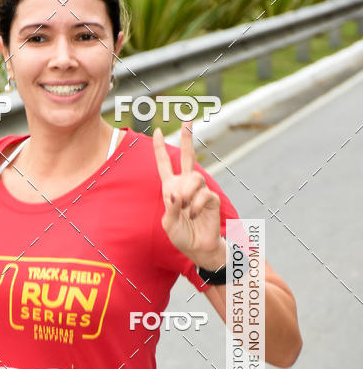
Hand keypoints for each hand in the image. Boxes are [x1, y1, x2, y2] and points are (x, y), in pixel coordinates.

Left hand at [153, 123, 224, 269]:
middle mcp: (186, 185)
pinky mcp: (211, 198)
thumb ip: (170, 208)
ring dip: (187, 193)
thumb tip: (176, 194)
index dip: (159, 148)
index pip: (165, 164)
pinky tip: (193, 214)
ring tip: (185, 208)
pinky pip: (204, 194)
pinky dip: (196, 206)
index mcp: (171, 187)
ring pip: (195, 178)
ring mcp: (200, 190)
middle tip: (187, 120)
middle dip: (187, 138)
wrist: (197, 247)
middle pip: (188, 157)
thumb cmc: (181, 235)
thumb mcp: (168, 223)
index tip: (156, 131)